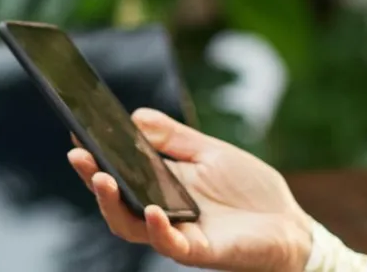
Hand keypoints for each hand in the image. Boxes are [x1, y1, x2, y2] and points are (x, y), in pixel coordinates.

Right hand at [67, 108, 312, 271]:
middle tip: (78, 155)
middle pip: (116, 202)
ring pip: (132, 226)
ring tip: (102, 179)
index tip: (78, 133)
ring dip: (113, 204)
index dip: (97, 156)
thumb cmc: (250, 191)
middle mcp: (162, 213)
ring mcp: (179, 234)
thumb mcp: (210, 153)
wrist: (289, 224)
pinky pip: (170, 244)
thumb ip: (175, 138)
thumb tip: (135, 116)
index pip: (120, 173)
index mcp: (162, 187)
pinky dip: (157, 228)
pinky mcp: (201, 251)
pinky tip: (151, 210)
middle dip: (93, 178)